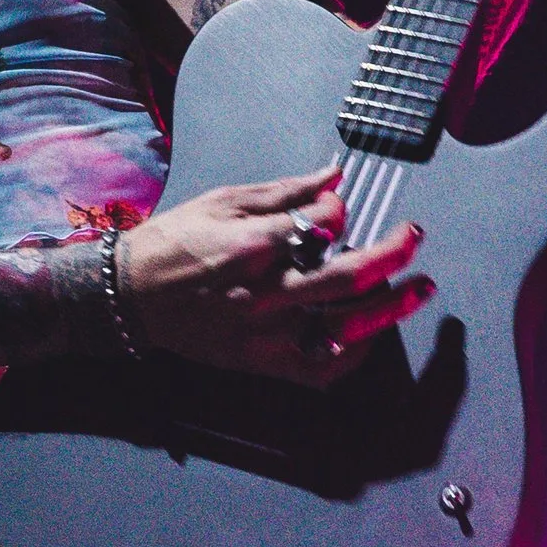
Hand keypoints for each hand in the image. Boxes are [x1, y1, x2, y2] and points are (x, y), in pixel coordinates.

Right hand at [118, 166, 433, 388]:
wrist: (129, 296)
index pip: (322, 225)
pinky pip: (321, 367)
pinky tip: (370, 333)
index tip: (338, 207)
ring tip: (417, 289)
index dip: (340, 212)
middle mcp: (262, 293)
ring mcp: (264, 334)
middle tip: (412, 237)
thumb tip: (334, 179)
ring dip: (390, 308)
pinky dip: (353, 352)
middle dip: (391, 255)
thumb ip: (285, 192)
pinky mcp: (260, 362)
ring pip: (345, 327)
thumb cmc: (172, 243)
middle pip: (348, 279)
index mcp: (251, 246)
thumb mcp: (224, 200)